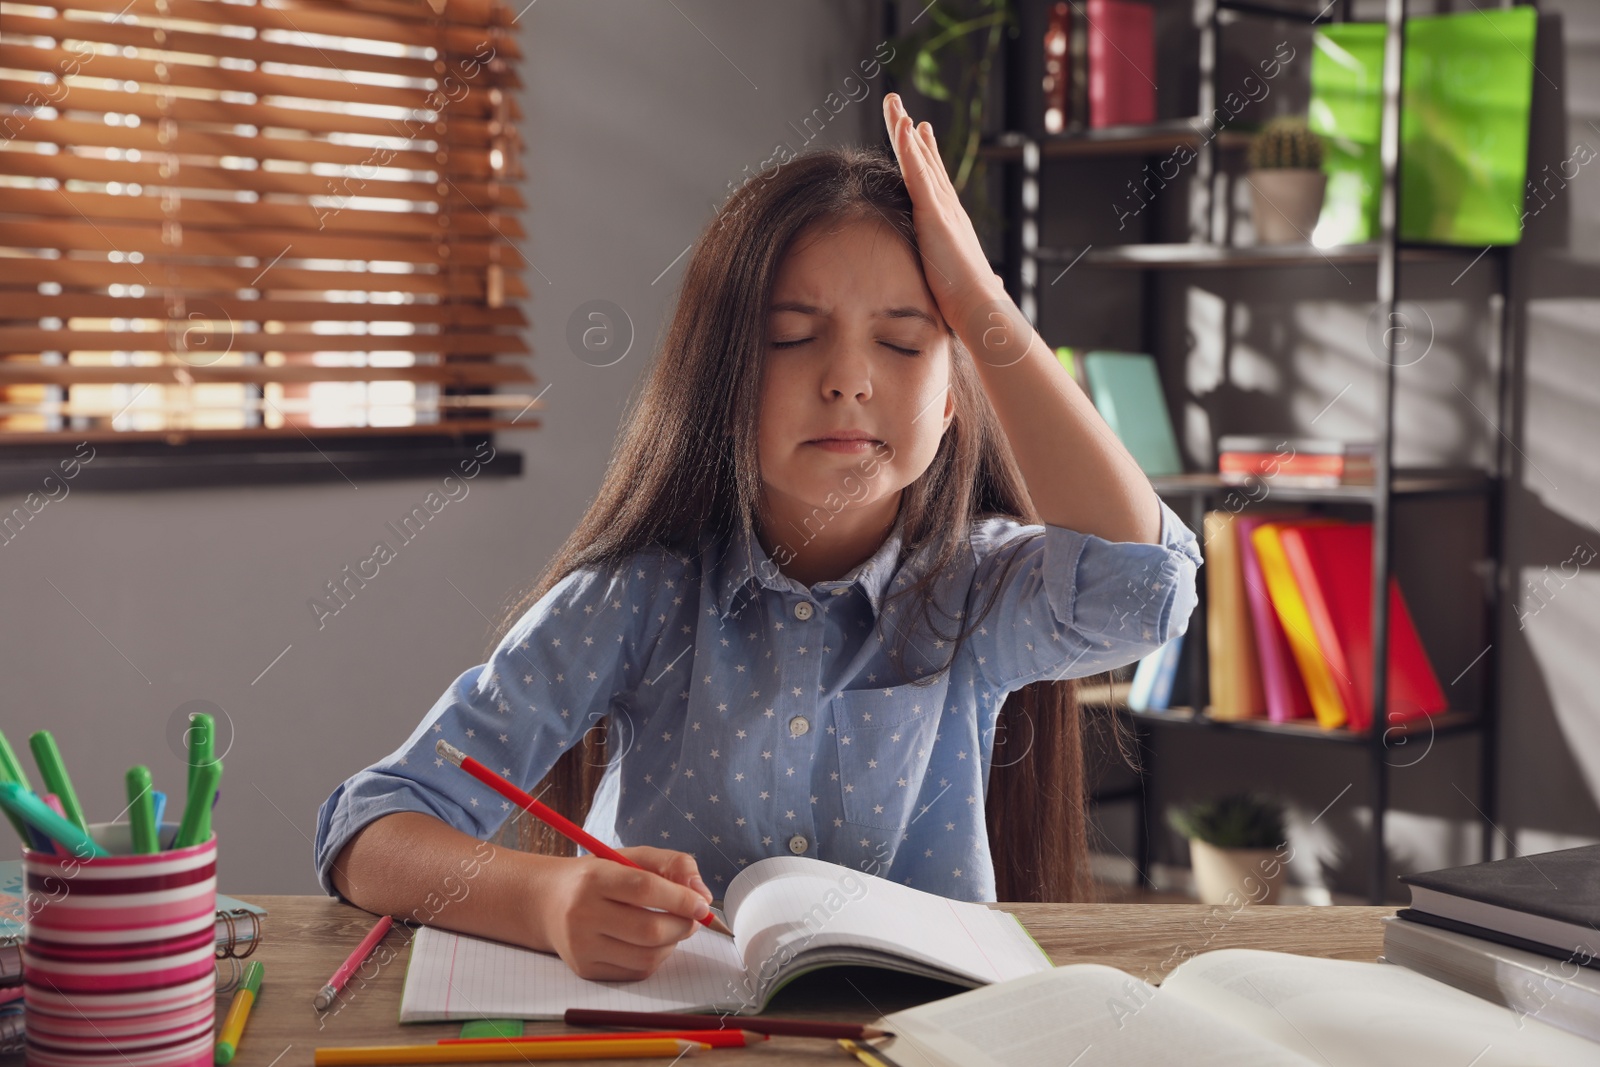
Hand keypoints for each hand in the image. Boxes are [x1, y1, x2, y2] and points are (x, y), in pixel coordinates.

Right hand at [540, 845, 714, 980]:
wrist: (548, 902)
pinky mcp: (585, 969)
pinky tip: (652, 942)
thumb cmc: (598, 877)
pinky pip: (636, 971)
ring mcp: (581, 946)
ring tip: (674, 928)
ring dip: (673, 944)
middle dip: (683, 925)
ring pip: (646, 956)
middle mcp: (582, 914)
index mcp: (594, 878)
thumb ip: (672, 865)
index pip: (644, 889)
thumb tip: (702, 894)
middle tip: (694, 918)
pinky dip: (655, 958)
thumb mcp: (631, 858)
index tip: (702, 904)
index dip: (680, 898)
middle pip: (649, 929)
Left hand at [880, 92, 1010, 338]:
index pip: (934, 181)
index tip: (920, 131)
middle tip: (900, 106)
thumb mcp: (974, 284)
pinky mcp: (935, 214)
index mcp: (952, 223)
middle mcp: (949, 208)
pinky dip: (911, 150)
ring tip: (893, 103)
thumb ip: (985, 279)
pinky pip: (918, 175)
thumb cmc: (975, 303)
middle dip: (911, 133)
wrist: (980, 307)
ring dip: (905, 130)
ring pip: (919, 160)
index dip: (925, 154)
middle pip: (925, 161)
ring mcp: (942, 208)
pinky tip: (904, 128)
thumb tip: (999, 285)